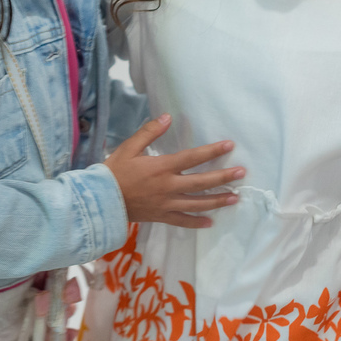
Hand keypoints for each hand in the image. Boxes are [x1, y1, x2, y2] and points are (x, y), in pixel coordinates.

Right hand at [105, 114, 242, 228]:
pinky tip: (210, 222)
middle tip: (241, 173)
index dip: (212, 151)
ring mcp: (166, 204)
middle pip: (202, 182)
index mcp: (162, 168)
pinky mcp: (161, 216)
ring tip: (235, 198)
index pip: (193, 158)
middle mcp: (168, 187)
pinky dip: (196, 222)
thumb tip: (167, 117)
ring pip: (197, 203)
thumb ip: (149, 132)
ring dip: (217, 200)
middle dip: (223, 177)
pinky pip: (182, 221)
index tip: (230, 146)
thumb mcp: (128, 148)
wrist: (99, 201)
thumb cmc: (113, 172)